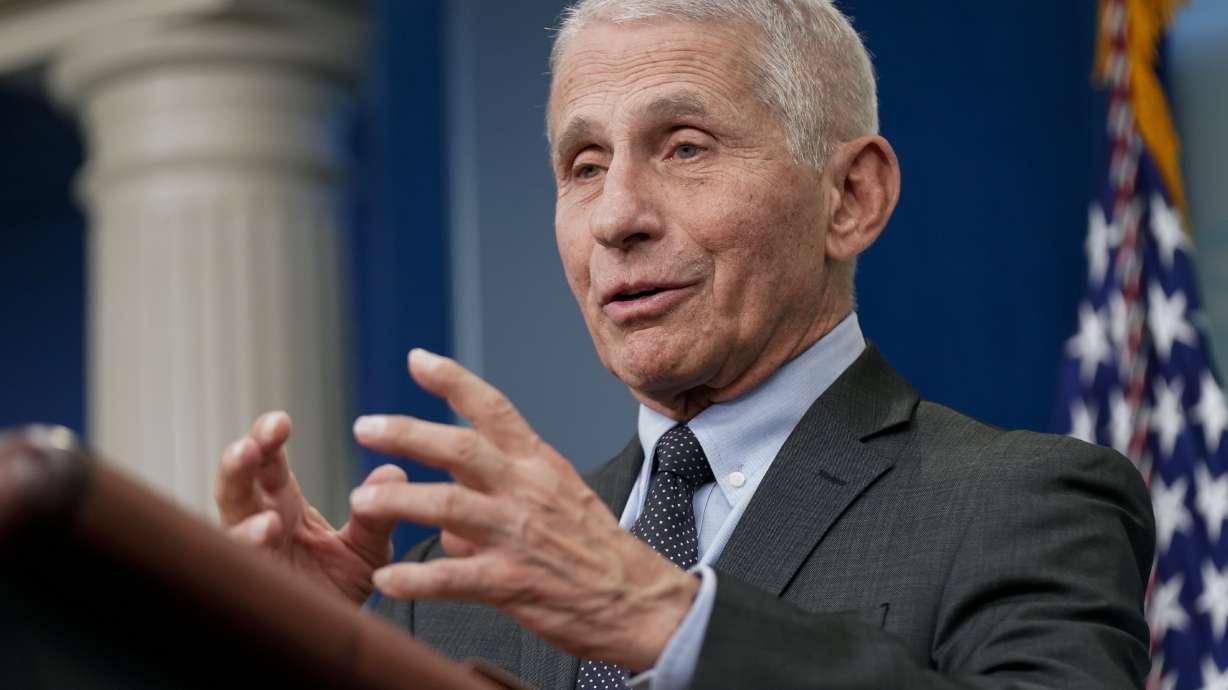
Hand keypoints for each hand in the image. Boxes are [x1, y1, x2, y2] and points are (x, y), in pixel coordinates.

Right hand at [215, 411, 406, 603]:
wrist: (328, 638)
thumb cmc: (337, 587)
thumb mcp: (366, 550)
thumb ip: (376, 516)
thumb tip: (393, 470)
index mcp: (282, 504)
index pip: (268, 463)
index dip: (268, 439)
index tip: (280, 421)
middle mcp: (257, 522)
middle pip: (237, 482)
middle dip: (241, 460)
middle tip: (253, 443)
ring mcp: (247, 554)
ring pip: (226, 519)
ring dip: (235, 501)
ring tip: (254, 482)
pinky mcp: (248, 583)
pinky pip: (235, 561)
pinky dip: (246, 544)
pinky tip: (264, 531)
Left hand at [349, 349, 698, 670]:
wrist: (639, 601)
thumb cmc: (597, 549)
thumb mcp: (561, 497)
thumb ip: (504, 492)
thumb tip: (451, 516)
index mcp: (539, 464)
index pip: (493, 408)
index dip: (453, 380)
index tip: (417, 359)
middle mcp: (526, 490)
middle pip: (459, 447)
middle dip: (406, 432)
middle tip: (364, 426)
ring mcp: (518, 535)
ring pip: (446, 505)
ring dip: (396, 501)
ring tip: (360, 502)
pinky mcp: (512, 582)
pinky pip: (451, 577)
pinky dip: (414, 579)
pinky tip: (387, 581)